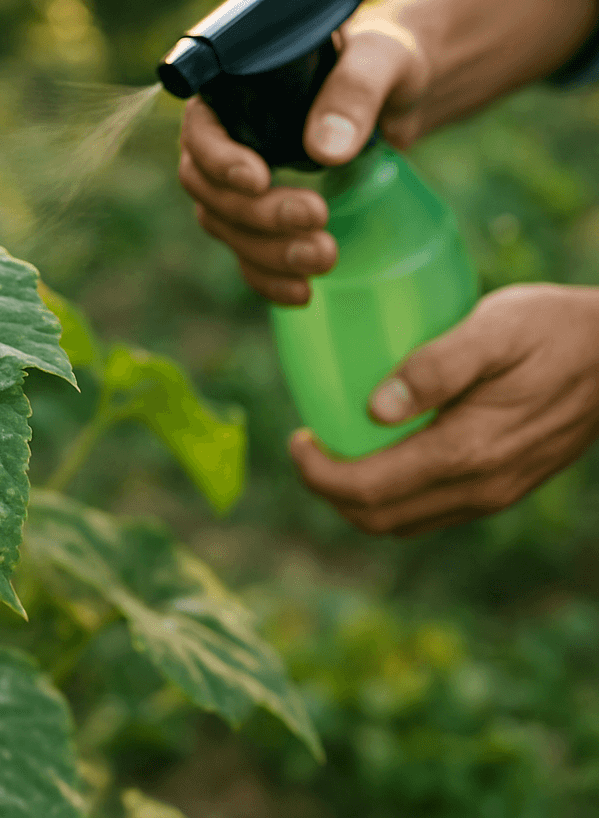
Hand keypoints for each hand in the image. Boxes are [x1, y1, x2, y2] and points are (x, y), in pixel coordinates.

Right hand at [177, 8, 433, 304]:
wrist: (398, 94)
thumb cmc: (383, 62)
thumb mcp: (380, 61)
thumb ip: (354, 92)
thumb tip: (324, 150)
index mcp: (233, 92)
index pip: (200, 133)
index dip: (219, 161)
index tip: (259, 180)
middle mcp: (223, 141)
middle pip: (209, 191)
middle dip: (257, 215)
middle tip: (316, 218)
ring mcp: (238, 185)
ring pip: (225, 228)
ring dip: (266, 253)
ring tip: (325, 258)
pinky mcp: (261, 219)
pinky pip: (247, 257)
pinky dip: (269, 280)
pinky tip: (304, 293)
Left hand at [289, 284, 598, 535]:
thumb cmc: (553, 330)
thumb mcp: (493, 329)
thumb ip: (435, 366)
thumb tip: (372, 408)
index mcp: (468, 452)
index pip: (369, 489)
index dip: (319, 474)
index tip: (296, 438)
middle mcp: (480, 487)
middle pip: (378, 518)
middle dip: (330, 490)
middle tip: (307, 445)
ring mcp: (494, 494)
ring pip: (404, 521)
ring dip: (359, 497)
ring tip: (336, 449)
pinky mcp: (503, 487)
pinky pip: (431, 510)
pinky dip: (392, 494)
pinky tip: (384, 451)